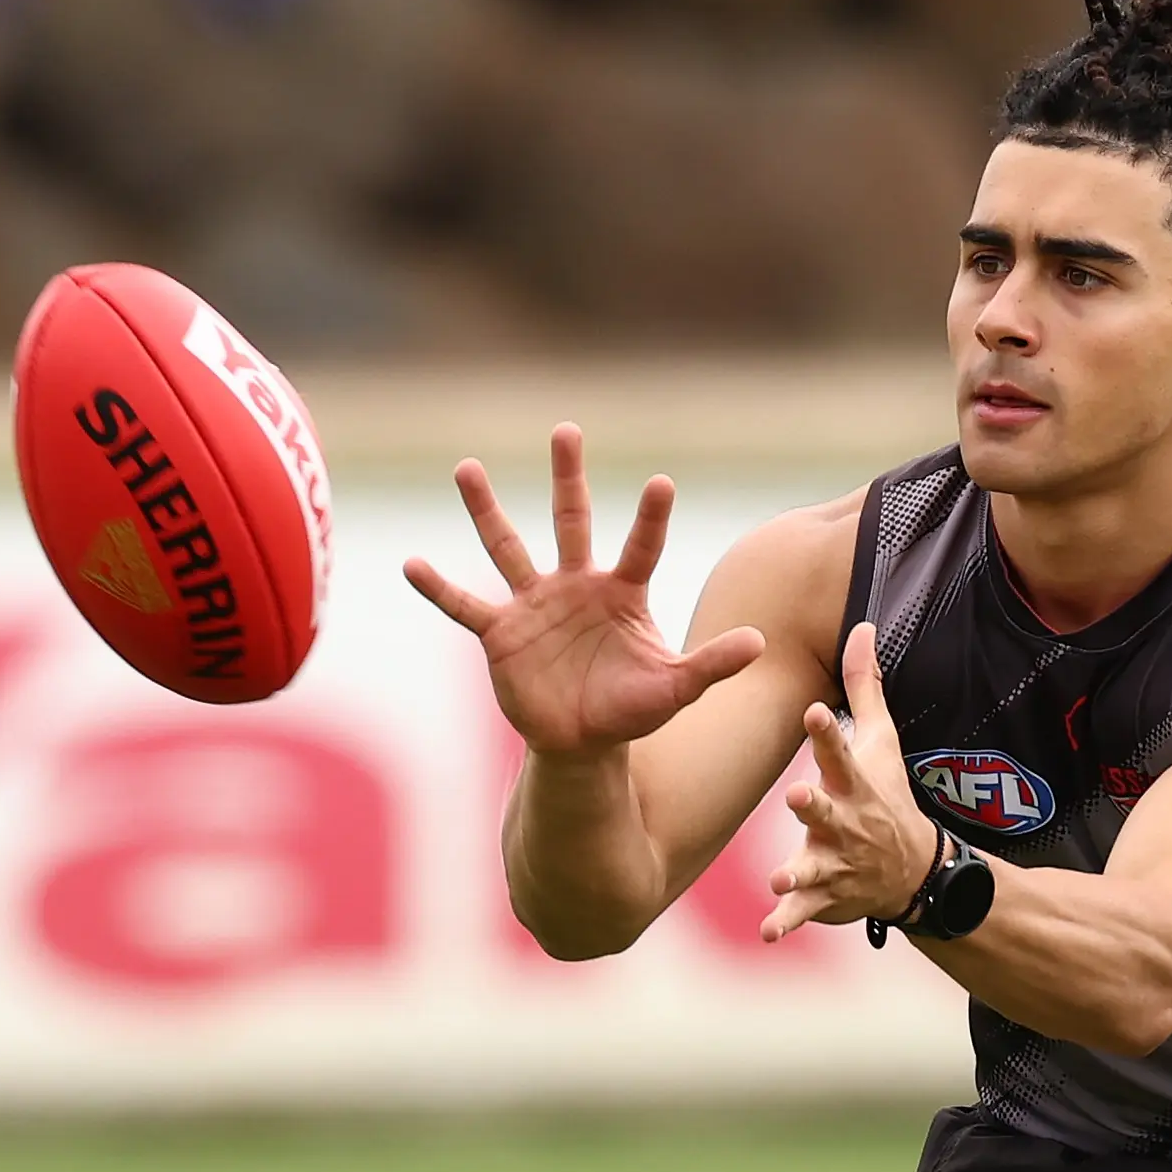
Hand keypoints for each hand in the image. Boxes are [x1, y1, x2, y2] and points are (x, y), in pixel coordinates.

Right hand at [404, 423, 765, 755]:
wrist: (582, 742)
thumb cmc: (632, 709)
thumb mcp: (676, 688)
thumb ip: (712, 664)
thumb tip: (761, 641)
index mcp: (622, 593)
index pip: (640, 547)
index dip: (649, 519)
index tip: (661, 483)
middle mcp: (576, 586)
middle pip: (571, 519)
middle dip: (568, 476)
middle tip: (567, 429)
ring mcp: (534, 605)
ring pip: (507, 546)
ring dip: (486, 509)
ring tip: (466, 467)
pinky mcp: (500, 634)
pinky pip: (465, 606)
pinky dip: (438, 587)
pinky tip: (411, 563)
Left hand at [762, 621, 933, 941]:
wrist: (913, 871)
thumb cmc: (887, 793)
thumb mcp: (882, 740)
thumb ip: (865, 685)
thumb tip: (863, 624)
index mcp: (855, 782)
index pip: (841, 752)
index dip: (829, 733)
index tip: (814, 711)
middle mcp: (846, 821)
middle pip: (826, 810)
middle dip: (813, 805)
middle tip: (798, 797)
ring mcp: (837, 862)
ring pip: (816, 867)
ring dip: (799, 871)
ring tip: (779, 875)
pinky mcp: (825, 896)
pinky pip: (804, 911)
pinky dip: (787, 921)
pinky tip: (768, 933)